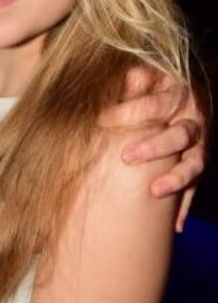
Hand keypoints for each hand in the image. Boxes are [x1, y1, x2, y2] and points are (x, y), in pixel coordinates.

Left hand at [99, 67, 205, 230]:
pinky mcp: (199, 166)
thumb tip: (124, 77)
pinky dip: (185, 206)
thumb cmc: (159, 86)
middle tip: (126, 157)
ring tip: (155, 192)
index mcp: (180, 95)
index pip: (157, 104)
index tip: (101, 119)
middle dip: (154, 147)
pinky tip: (175, 226)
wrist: (191, 96)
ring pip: (195, 164)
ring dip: (175, 179)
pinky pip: (196, 188)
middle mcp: (194, 122)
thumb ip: (136, 79)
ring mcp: (201, 146)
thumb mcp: (150, 75)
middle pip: (179, 135)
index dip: (130, 111)